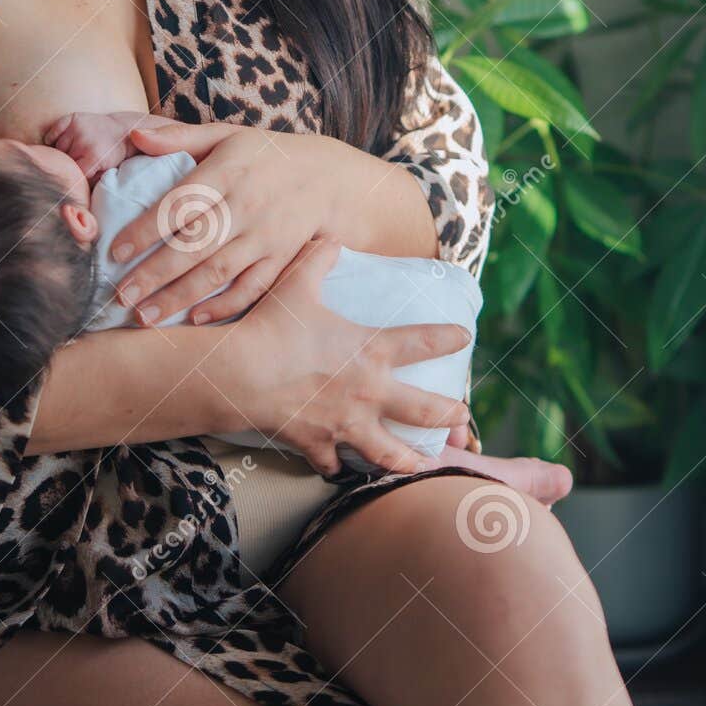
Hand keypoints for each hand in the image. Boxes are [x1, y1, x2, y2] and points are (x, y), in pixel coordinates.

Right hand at [42, 110, 146, 184]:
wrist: (124, 131)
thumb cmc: (114, 156)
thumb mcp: (107, 173)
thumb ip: (90, 184)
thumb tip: (71, 195)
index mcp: (95, 156)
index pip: (74, 175)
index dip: (74, 179)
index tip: (74, 180)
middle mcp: (85, 140)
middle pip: (64, 162)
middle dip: (68, 166)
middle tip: (77, 164)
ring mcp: (78, 127)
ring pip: (56, 148)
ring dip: (62, 153)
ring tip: (74, 153)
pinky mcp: (73, 118)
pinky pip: (52, 133)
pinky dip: (53, 139)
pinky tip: (64, 143)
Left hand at [108, 119, 343, 326]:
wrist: (329, 177)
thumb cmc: (265, 156)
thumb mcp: (226, 135)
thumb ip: (179, 137)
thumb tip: (134, 137)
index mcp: (227, 171)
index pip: (179, 203)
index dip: (145, 230)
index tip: (115, 253)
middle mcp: (246, 204)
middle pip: (194, 244)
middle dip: (154, 273)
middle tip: (120, 297)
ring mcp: (266, 235)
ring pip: (218, 271)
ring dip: (180, 296)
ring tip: (145, 318)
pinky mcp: (282, 259)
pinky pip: (252, 287)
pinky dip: (225, 305)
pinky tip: (194, 319)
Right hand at [226, 235, 472, 476]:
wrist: (241, 374)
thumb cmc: (272, 327)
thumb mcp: (298, 284)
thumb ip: (318, 260)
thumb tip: (329, 238)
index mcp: (371, 350)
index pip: (423, 342)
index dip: (448, 338)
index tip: (465, 338)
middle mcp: (368, 392)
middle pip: (424, 410)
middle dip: (449, 415)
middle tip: (463, 417)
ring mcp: (345, 424)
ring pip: (389, 453)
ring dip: (408, 460)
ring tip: (422, 465)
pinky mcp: (318, 444)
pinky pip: (333, 463)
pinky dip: (337, 466)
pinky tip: (340, 468)